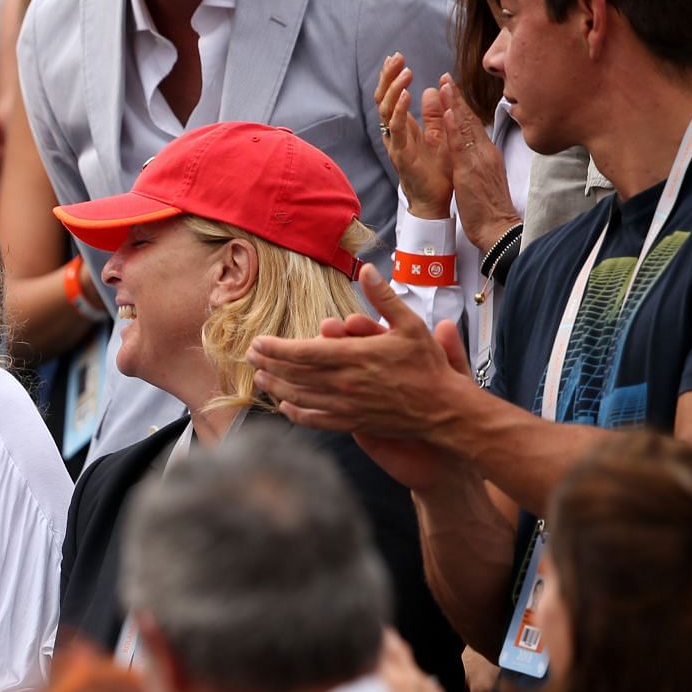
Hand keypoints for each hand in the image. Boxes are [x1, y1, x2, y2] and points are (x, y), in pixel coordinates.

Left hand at [248, 264, 476, 442]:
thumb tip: (367, 269)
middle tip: (249, 355)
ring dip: (275, 387)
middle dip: (267, 363)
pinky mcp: (351, 423)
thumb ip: (384, 298)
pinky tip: (285, 406)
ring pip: (299, 397)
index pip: (303, 351)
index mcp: (354, 356)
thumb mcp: (411, 324)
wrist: (442, 408)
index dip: (276, 347)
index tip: (258, 341)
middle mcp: (344, 383)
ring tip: (260, 377)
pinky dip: (296, 413)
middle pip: (293, 374)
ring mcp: (346, 406)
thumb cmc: (427, 365)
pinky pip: (315, 420)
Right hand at [374, 53, 452, 217]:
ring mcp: (396, 145)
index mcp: (404, 129)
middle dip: (388, 78)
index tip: (396, 58)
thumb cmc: (437, 172)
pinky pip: (397, 130)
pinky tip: (405, 96)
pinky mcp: (402, 156)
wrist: (437, 202)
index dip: (391, 78)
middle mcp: (395, 135)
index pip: (392, 97)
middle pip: (384, 100)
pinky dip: (399, 111)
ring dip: (394, 90)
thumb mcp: (439, 135)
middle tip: (395, 57)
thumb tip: (432, 89)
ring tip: (404, 72)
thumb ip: (434, 114)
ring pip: (387, 112)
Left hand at [436, 78, 520, 253]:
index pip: (473, 126)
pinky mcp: (471, 171)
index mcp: (486, 155)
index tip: (452, 90)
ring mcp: (479, 160)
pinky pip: (461, 146)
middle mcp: (485, 153)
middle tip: (446, 77)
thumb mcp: (483, 178)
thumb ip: (477, 161)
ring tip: (445, 85)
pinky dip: (455, 128)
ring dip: (454, 104)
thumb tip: (472, 150)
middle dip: (457, 98)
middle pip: (470, 121)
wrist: (498, 227)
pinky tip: (449, 113)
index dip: (462, 107)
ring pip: (465, 128)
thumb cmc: (489, 208)